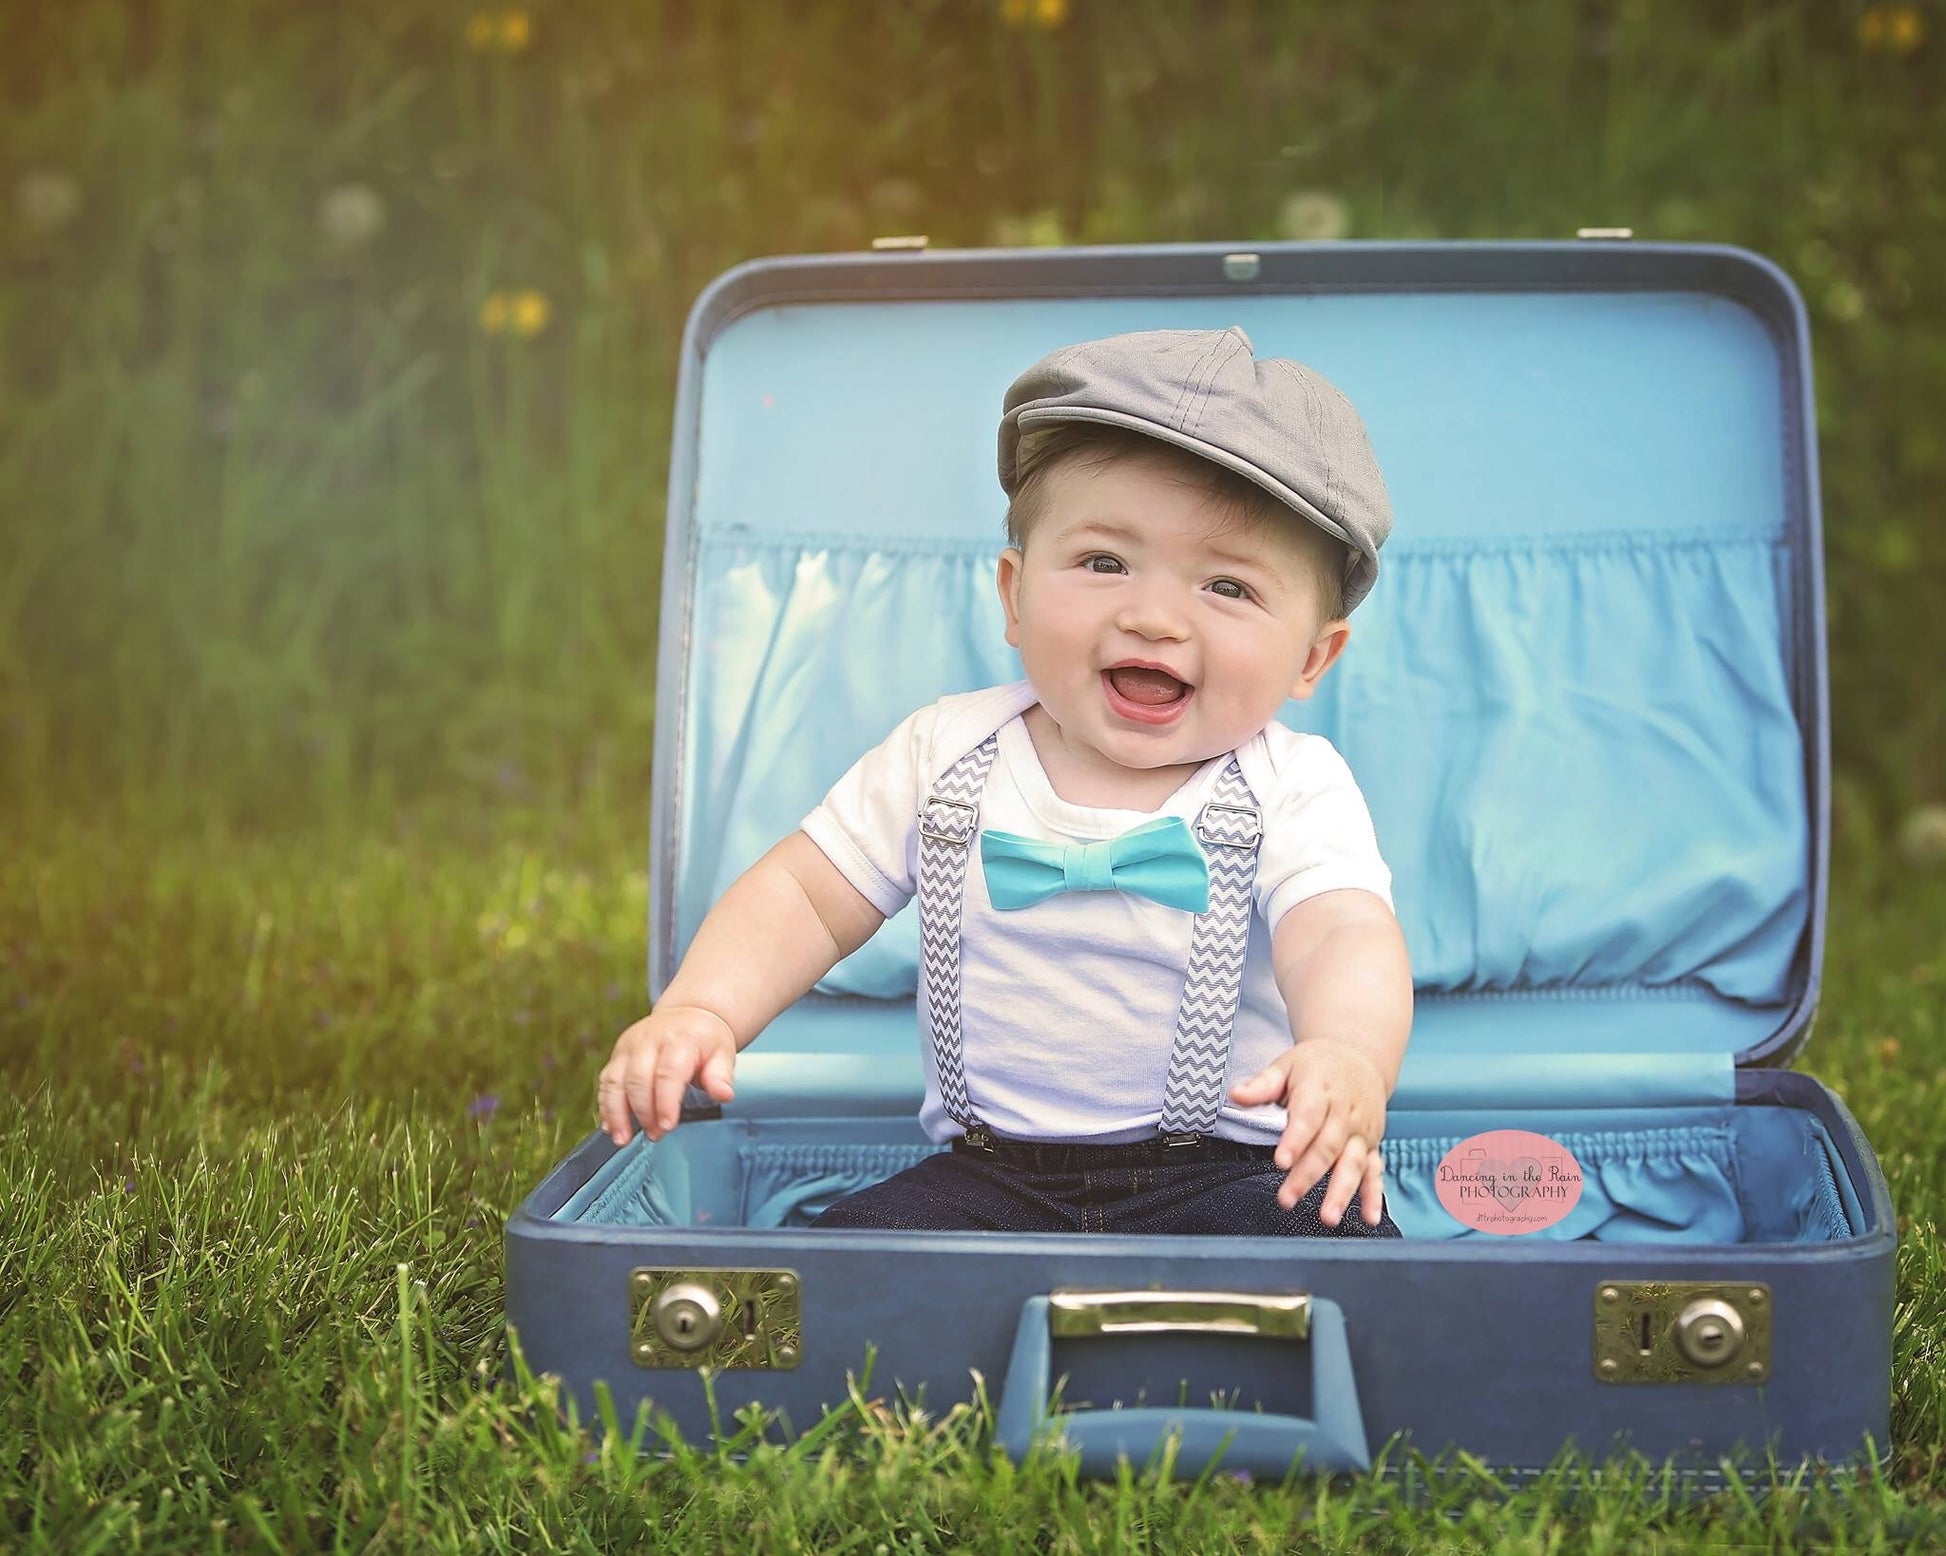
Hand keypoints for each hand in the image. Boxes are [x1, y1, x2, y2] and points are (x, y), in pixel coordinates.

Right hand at [597, 1005, 737, 1145]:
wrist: (687, 1014)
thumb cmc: (705, 1039)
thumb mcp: (722, 1053)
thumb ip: (721, 1075)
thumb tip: (724, 1095)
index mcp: (679, 1039)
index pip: (668, 1072)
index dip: (665, 1102)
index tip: (667, 1125)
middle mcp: (649, 1040)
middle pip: (638, 1078)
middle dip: (643, 1112)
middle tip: (655, 1134)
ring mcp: (629, 1046)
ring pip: (615, 1081)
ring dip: (616, 1113)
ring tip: (623, 1139)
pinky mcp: (617, 1055)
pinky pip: (606, 1082)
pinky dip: (605, 1106)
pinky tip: (611, 1126)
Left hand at [1228, 1038, 1388, 1228]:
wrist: (1359, 1056)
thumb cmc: (1317, 1064)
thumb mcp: (1286, 1065)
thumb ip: (1262, 1084)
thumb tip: (1235, 1094)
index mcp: (1320, 1091)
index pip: (1308, 1118)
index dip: (1295, 1141)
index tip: (1281, 1161)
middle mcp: (1344, 1113)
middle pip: (1327, 1147)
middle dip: (1307, 1176)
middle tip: (1287, 1199)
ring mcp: (1360, 1131)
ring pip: (1352, 1163)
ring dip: (1341, 1192)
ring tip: (1328, 1217)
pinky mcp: (1371, 1145)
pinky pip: (1375, 1171)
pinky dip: (1374, 1196)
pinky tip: (1369, 1218)